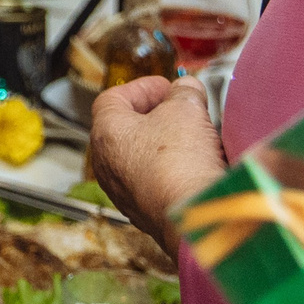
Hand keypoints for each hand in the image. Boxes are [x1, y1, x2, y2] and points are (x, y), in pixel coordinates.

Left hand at [87, 75, 227, 256]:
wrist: (194, 216)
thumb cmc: (178, 162)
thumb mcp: (185, 108)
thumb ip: (184, 92)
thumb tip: (187, 88)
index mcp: (105, 133)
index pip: (113, 98)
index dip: (142, 88)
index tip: (166, 87)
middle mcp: (108, 165)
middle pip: (127, 129)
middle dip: (156, 116)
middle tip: (181, 111)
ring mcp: (124, 192)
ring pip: (142, 158)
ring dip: (167, 145)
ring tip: (194, 137)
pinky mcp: (147, 213)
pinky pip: (157, 184)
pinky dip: (173, 172)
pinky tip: (197, 167)